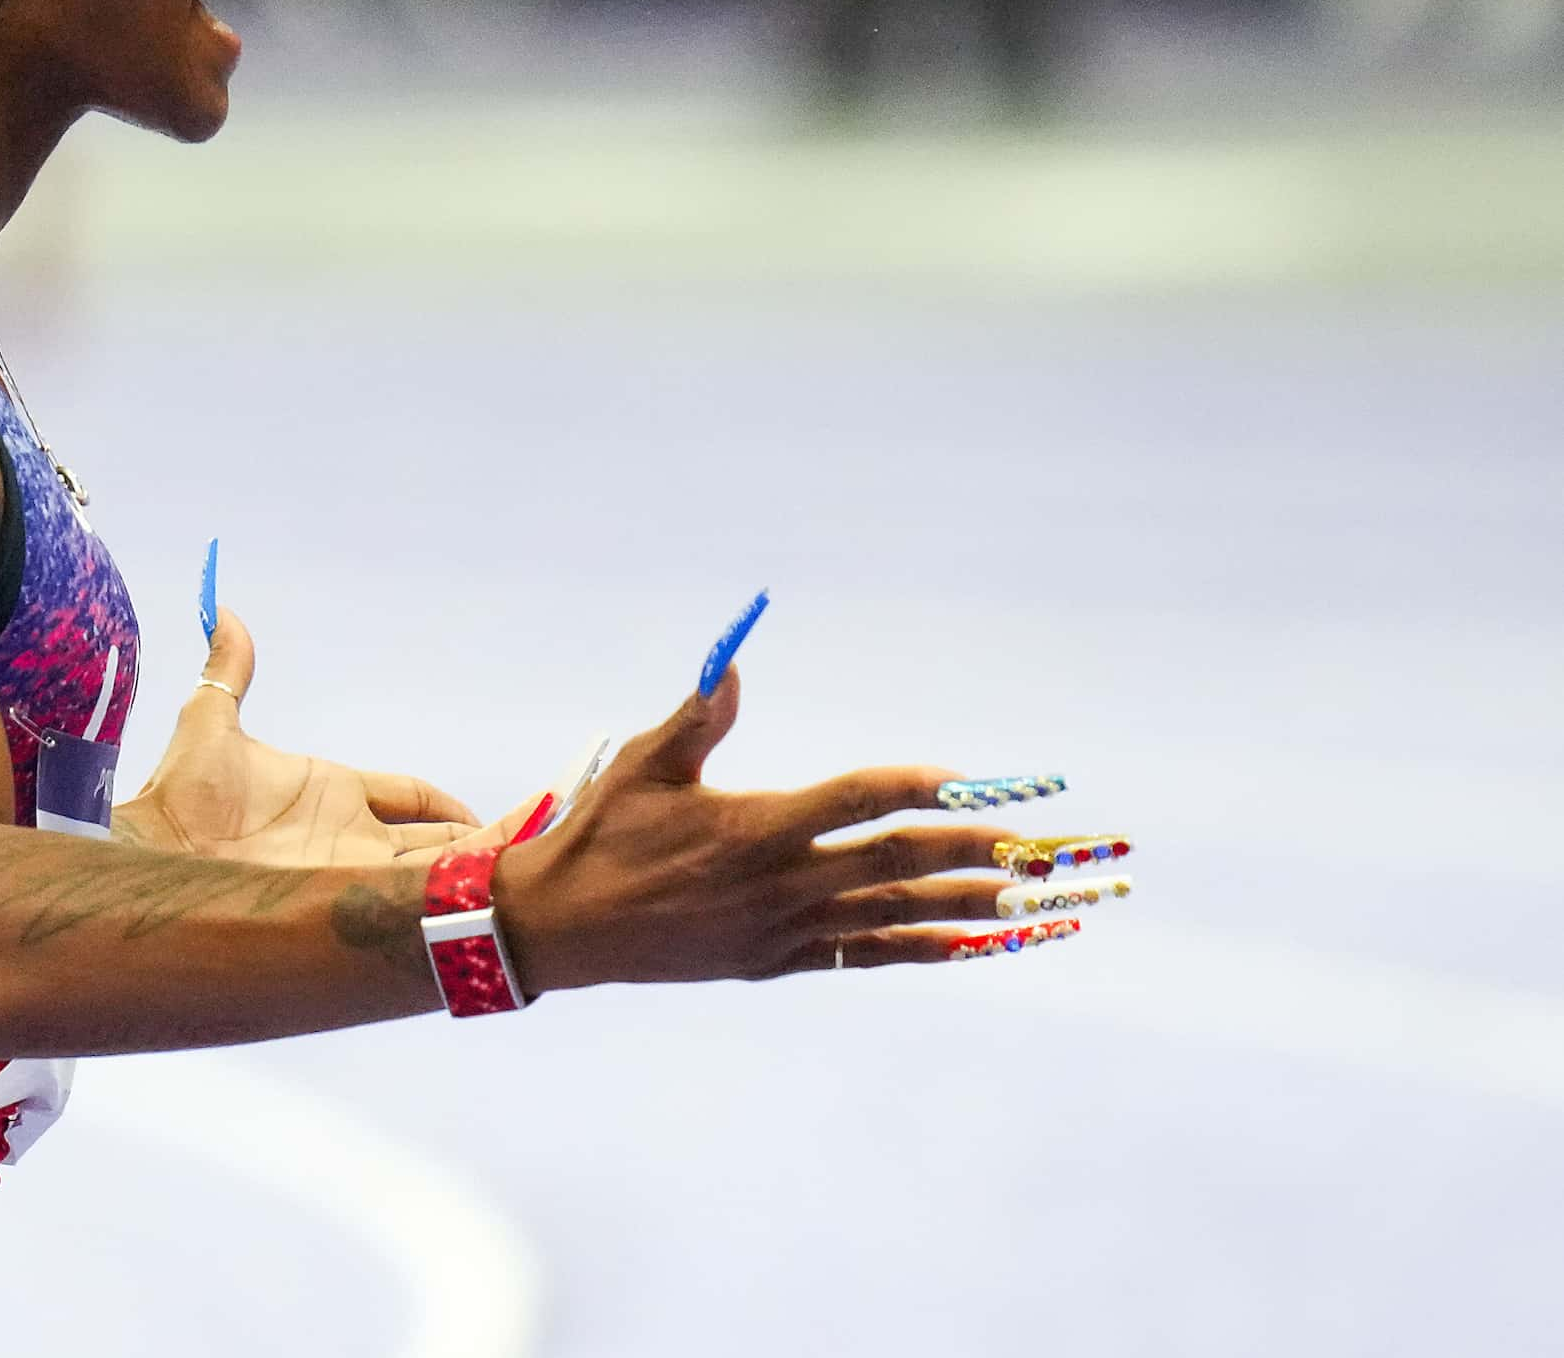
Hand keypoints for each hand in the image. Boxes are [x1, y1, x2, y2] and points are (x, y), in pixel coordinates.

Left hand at [114, 609, 535, 867]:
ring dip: (491, 863)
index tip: (501, 806)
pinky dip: (465, 891)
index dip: (449, 804)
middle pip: (438, 841)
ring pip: (439, 870)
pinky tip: (507, 889)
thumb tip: (222, 612)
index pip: (411, 798)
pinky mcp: (349, 897)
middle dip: (492, 839)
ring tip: (550, 856)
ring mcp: (352, 872)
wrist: (154, 855)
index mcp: (334, 795)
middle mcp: (351, 839)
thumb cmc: (180, 797)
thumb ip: (227, 672)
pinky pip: (419, 896)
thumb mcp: (209, 724)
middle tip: (550, 830)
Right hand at [499, 669, 1060, 991]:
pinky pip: (875, 955)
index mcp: (755, 827)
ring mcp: (788, 931)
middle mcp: (783, 884)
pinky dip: (936, 947)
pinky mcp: (782, 962)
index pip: (862, 801)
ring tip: (1058, 902)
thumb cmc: (602, 834)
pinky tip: (990, 943)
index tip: (984, 779)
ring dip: (986, 908)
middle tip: (1060, 843)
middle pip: (906, 862)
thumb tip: (733, 660)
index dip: (928, 787)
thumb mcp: (642, 767)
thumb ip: (698, 717)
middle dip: (991, 851)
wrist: (561, 928)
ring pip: (905, 915)